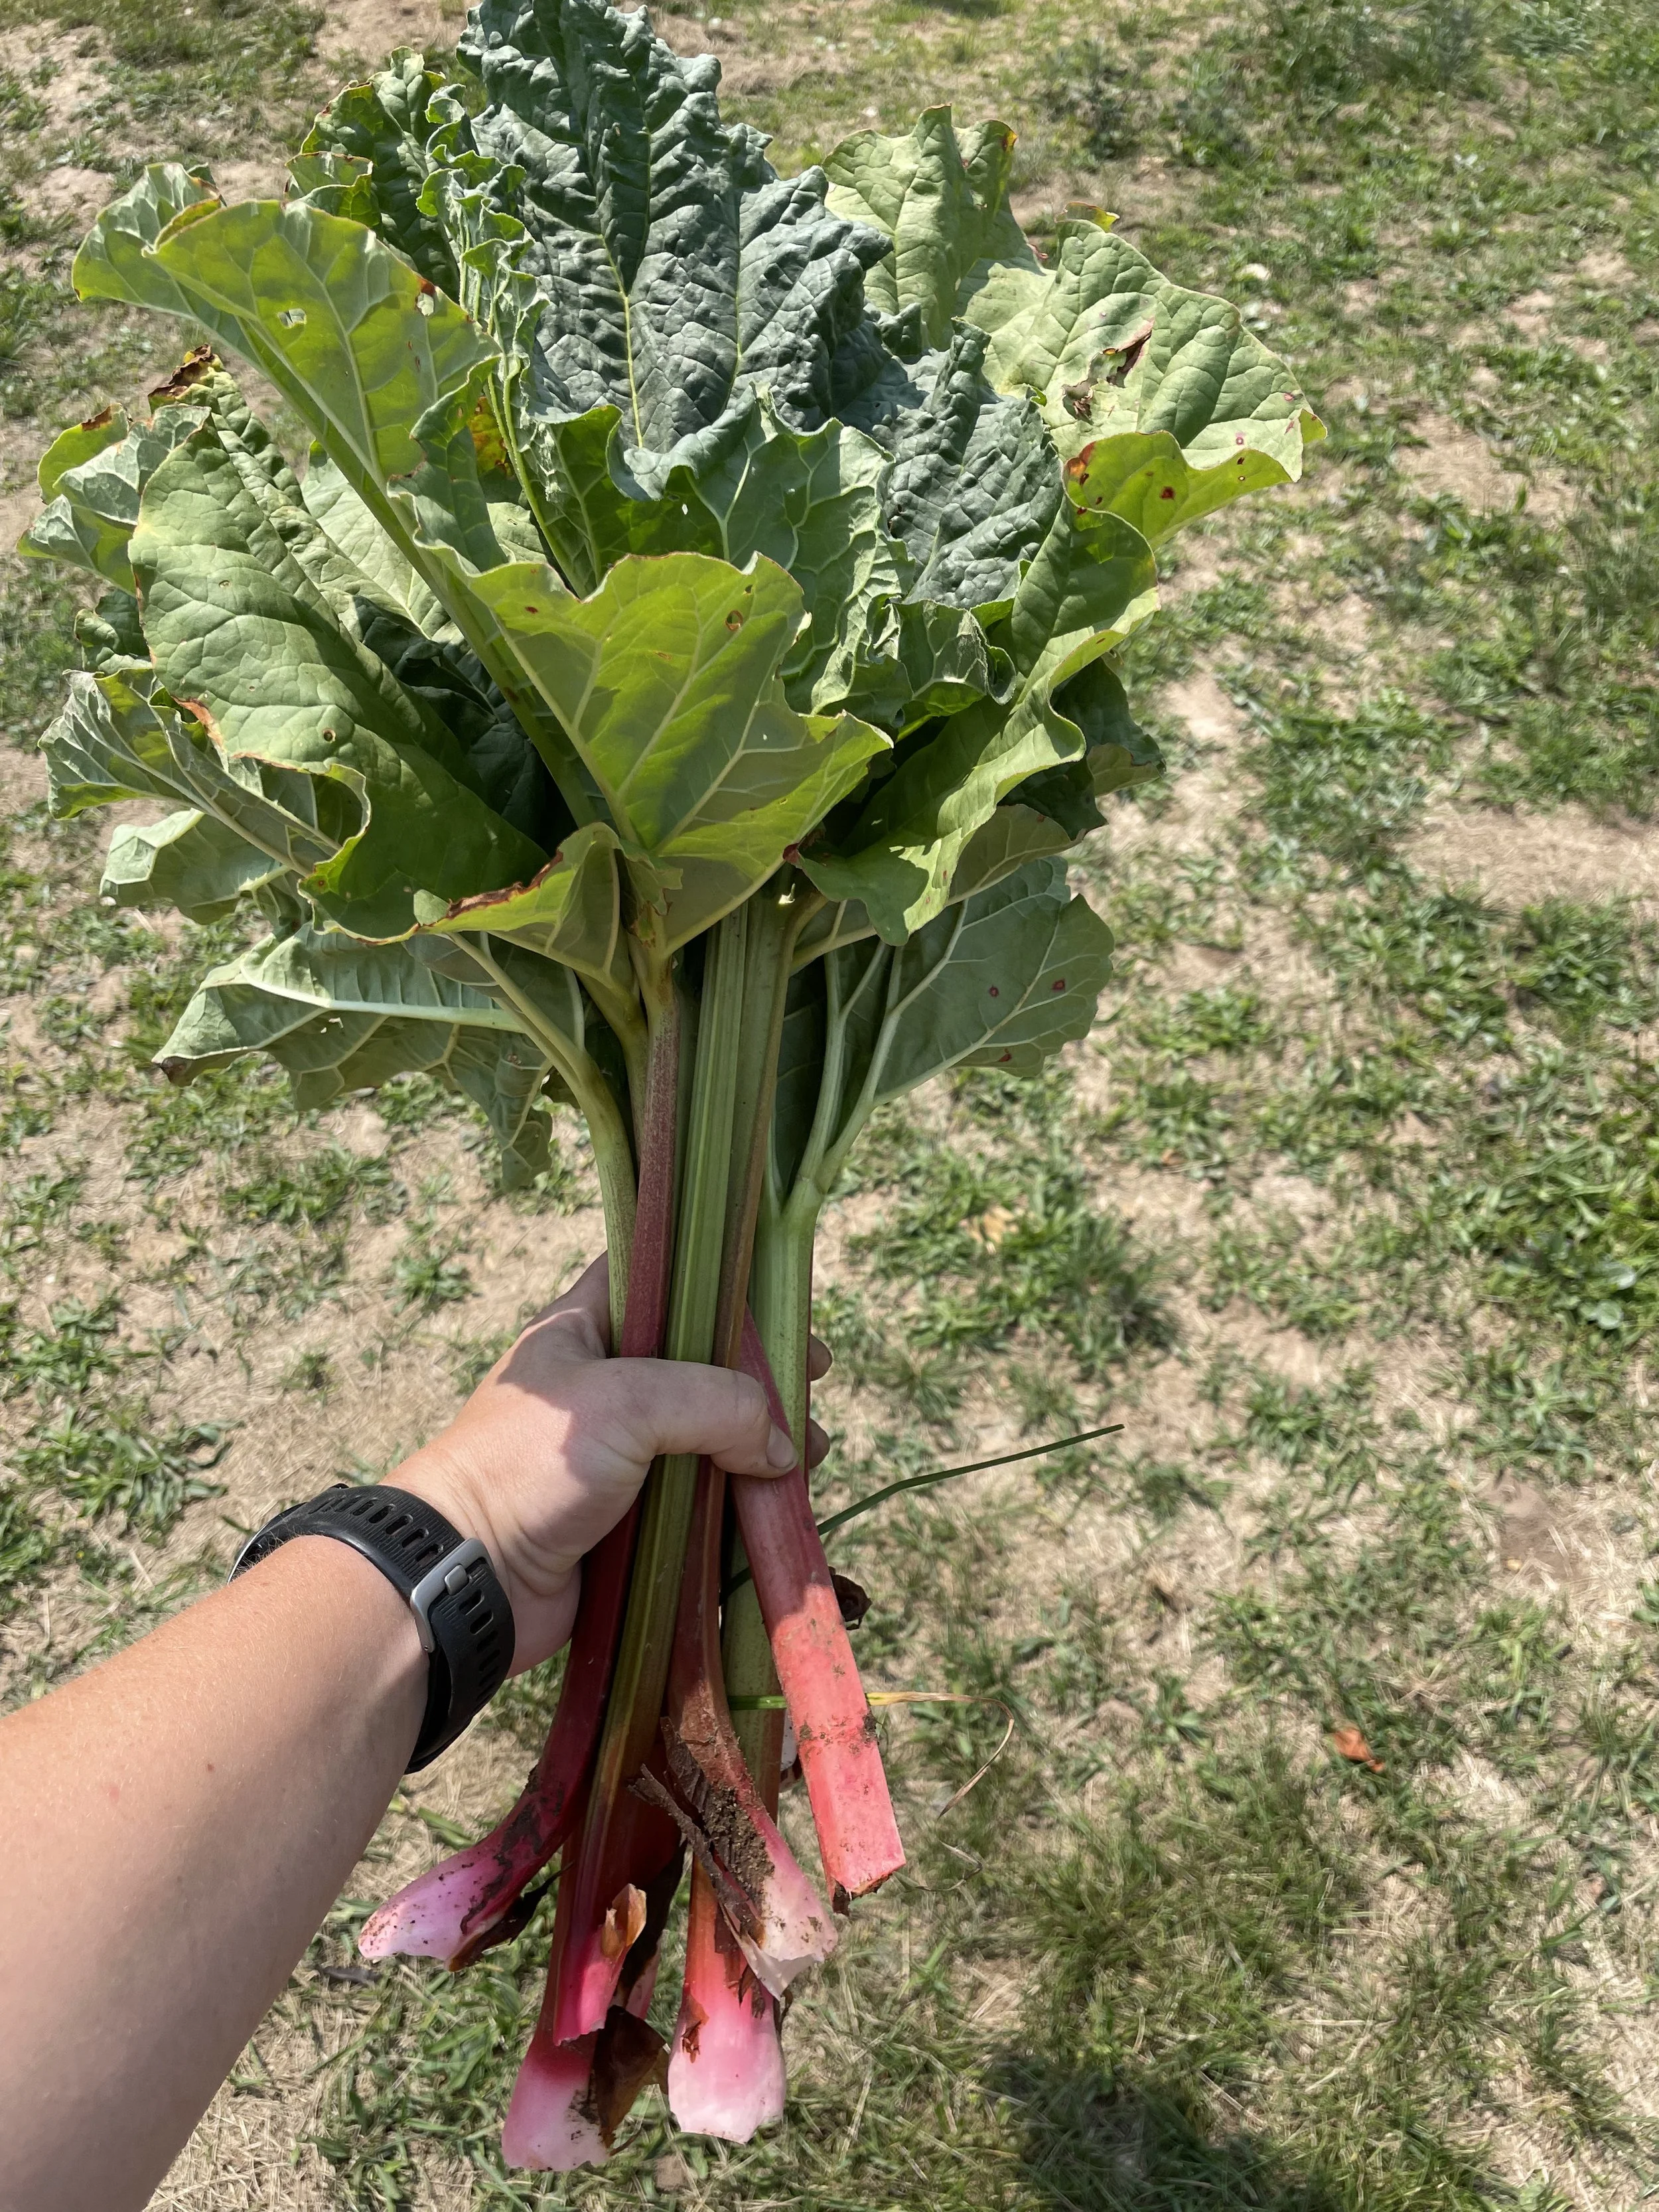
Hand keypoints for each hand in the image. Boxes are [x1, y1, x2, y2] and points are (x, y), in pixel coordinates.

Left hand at [397, 1256, 830, 1670]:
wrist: (469, 1582)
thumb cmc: (529, 1467)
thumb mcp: (626, 1402)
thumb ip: (717, 1403)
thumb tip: (782, 1448)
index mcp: (584, 1330)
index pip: (659, 1278)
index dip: (720, 1284)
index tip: (780, 1303)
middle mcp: (605, 1387)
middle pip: (702, 1365)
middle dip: (762, 1380)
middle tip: (813, 1386)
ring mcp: (619, 1458)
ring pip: (711, 1441)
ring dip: (764, 1450)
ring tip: (805, 1464)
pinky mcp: (632, 1522)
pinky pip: (702, 1506)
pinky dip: (743, 1509)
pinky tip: (782, 1512)